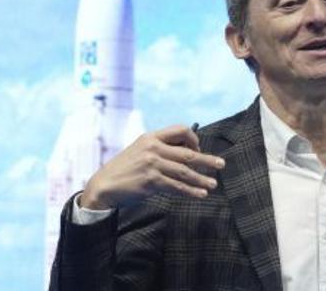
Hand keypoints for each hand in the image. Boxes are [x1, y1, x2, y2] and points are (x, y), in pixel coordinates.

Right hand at [80, 124, 224, 209]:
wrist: (103, 186)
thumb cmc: (125, 169)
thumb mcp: (140, 150)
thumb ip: (161, 149)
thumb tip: (189, 152)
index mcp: (151, 137)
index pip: (180, 130)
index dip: (193, 139)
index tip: (198, 149)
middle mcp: (153, 148)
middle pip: (188, 153)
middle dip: (207, 160)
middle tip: (221, 164)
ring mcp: (152, 165)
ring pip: (185, 171)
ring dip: (201, 179)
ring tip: (213, 184)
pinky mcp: (151, 181)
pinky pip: (176, 186)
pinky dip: (190, 191)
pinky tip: (200, 194)